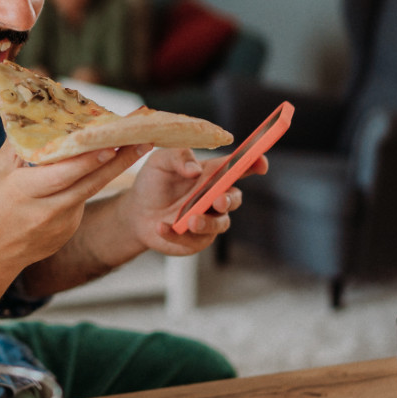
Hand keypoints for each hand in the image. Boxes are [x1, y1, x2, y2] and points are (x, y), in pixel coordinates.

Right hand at [0, 142, 148, 269]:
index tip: (112, 144)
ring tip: (135, 147)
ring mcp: (62, 223)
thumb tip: (42, 116)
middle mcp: (48, 209)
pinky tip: (93, 172)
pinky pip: (81, 202)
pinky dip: (86, 185)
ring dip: (112, 169)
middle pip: (91, 182)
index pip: (66, 173)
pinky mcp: (70, 230)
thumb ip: (21, 145)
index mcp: (27, 190)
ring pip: (90, 190)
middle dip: (121, 160)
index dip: (90, 159)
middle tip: (145, 141)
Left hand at [122, 148, 266, 255]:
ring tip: (190, 221)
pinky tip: (160, 227)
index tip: (260, 163)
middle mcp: (215, 197)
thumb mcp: (161, 161)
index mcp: (212, 174)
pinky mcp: (196, 240)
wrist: (136, 211)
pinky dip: (176, 234)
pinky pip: (193, 240)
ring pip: (220, 224)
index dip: (254, 164)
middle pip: (234, 199)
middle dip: (229, 200)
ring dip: (208, 223)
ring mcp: (208, 219)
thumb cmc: (153, 181)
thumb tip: (195, 169)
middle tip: (217, 201)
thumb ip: (178, 156)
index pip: (239, 167)